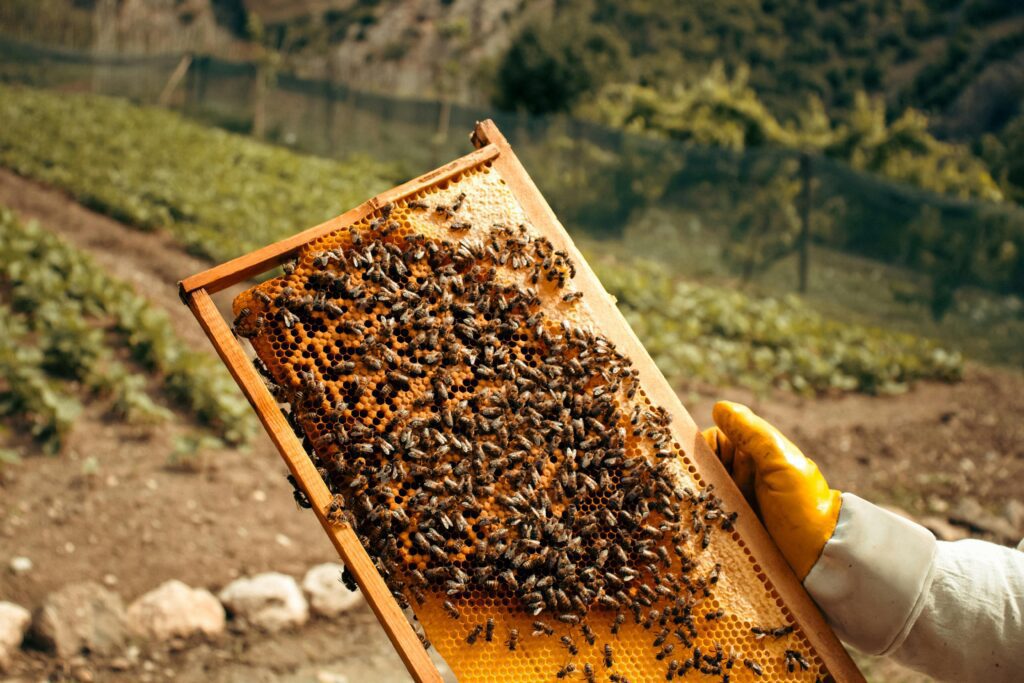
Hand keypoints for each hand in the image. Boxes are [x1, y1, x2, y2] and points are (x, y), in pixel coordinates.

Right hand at [701, 401, 840, 579]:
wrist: (822, 558)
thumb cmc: (804, 507)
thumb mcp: (780, 463)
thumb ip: (751, 432)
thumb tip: (720, 407)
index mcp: (754, 454)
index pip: (711, 441)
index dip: (702, 452)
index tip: (702, 470)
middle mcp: (743, 475)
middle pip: (703, 468)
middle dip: (696, 480)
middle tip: (702, 498)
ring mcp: (736, 503)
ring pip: (701, 495)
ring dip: (696, 503)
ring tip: (697, 517)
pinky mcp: (732, 529)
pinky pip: (707, 520)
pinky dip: (700, 522)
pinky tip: (696, 530)